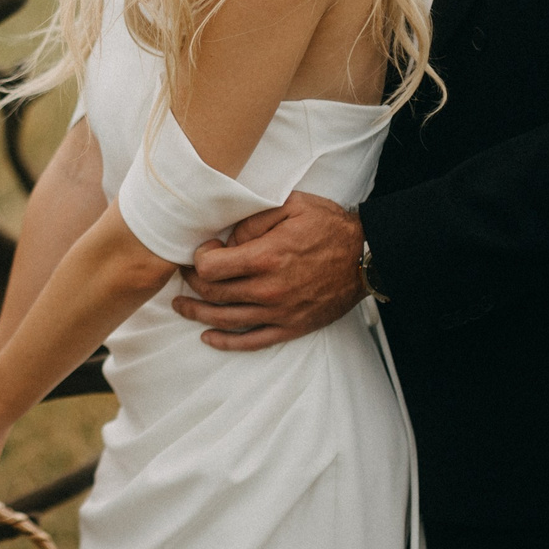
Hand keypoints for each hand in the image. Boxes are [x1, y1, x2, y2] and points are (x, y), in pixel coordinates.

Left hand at [171, 194, 363, 350]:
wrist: (366, 257)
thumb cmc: (330, 227)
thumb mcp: (291, 205)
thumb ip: (254, 219)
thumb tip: (229, 238)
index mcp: (266, 257)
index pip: (210, 268)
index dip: (199, 258)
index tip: (203, 251)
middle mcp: (268, 290)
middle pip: (213, 293)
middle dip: (193, 283)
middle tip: (187, 274)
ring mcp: (279, 312)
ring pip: (225, 320)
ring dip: (198, 314)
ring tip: (181, 306)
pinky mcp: (291, 327)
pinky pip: (252, 342)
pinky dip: (226, 343)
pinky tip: (208, 338)